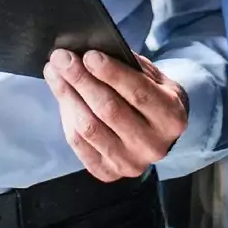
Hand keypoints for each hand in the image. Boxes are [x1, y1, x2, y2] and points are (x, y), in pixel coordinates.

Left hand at [43, 50, 188, 181]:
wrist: (158, 132)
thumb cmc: (152, 95)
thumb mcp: (154, 77)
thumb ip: (130, 66)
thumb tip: (91, 55)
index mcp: (172, 117)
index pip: (138, 93)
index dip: (111, 73)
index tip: (88, 55)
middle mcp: (153, 145)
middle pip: (109, 110)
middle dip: (81, 80)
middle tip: (61, 58)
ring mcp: (130, 163)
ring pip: (90, 127)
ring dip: (67, 96)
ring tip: (54, 72)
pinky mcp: (108, 173)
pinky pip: (79, 144)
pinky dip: (66, 116)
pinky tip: (61, 95)